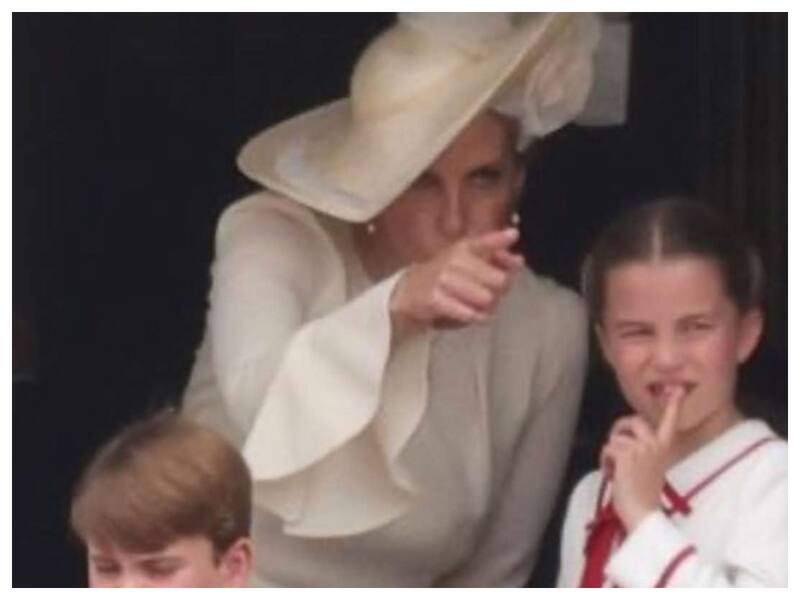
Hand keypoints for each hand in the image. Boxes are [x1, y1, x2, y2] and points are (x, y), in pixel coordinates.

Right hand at [389, 228, 523, 339]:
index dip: (500, 239)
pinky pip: (469, 313)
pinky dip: (477, 317)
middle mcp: (453, 260)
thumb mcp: (467, 261)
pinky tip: (475, 315)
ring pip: (486, 298)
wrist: (408, 292)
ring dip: (489, 307)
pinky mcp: (435, 299)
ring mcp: (443, 279)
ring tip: (481, 307)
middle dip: (500, 291)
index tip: (513, 235)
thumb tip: (519, 260)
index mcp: (463, 247)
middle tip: (492, 294)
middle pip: (498, 279)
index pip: (485, 241)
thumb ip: (495, 258)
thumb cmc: (445, 276)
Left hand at [600, 386, 683, 531]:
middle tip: (615, 443)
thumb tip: (625, 442)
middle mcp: (655, 445)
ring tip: (615, 469)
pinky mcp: (626, 454)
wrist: (642, 513)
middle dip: (619, 428)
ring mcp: (641, 449)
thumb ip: (643, 451)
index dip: (672, 406)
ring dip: (610, 452)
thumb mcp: (649, 467)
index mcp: (663, 448)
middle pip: (633, 421)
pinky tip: (611, 474)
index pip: (669, 423)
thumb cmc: (643, 493)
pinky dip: (604, 461)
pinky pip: (607, 448)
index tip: (678, 390)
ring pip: (616, 438)